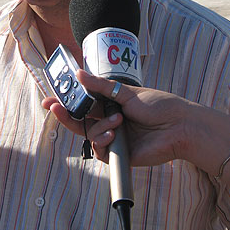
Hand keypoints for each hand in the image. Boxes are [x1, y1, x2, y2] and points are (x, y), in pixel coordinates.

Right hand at [42, 70, 202, 166]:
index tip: (50, 100)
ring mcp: (114, 138)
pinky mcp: (119, 154)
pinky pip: (100, 150)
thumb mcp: (126, 92)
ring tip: (118, 121)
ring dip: (99, 127)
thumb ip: (100, 86)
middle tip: (55, 108)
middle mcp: (110, 120)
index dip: (67, 102)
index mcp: (112, 104)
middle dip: (66, 116)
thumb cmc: (158, 105)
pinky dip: (103, 141)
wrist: (178, 126)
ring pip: (90, 135)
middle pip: (81, 121)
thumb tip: (79, 74)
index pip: (84, 103)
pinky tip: (115, 134)